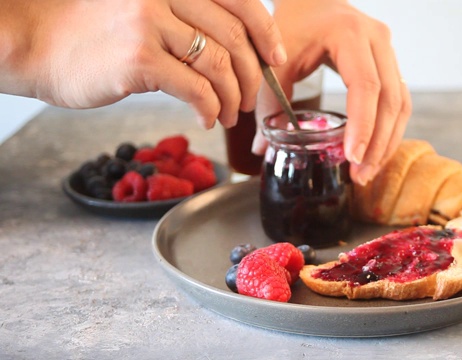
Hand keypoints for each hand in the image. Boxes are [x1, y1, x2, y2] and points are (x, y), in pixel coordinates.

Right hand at [0, 0, 285, 128]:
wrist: (39, 44)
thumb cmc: (95, 34)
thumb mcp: (146, 11)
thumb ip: (188, 20)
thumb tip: (238, 52)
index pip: (240, 1)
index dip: (266, 33)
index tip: (274, 60)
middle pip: (235, 38)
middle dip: (252, 76)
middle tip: (250, 100)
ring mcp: (152, 23)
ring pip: (219, 66)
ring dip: (233, 98)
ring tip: (230, 115)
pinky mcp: (140, 58)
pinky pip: (196, 90)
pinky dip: (211, 109)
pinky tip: (208, 119)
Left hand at [253, 0, 410, 184]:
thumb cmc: (291, 23)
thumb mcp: (276, 60)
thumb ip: (268, 101)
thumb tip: (263, 148)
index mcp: (350, 34)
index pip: (366, 87)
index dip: (363, 125)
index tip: (352, 157)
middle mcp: (378, 40)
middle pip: (390, 99)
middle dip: (378, 143)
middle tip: (361, 175)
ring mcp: (388, 50)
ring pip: (400, 103)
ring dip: (387, 141)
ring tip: (367, 171)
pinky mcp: (390, 63)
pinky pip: (397, 100)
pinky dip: (388, 129)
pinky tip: (374, 151)